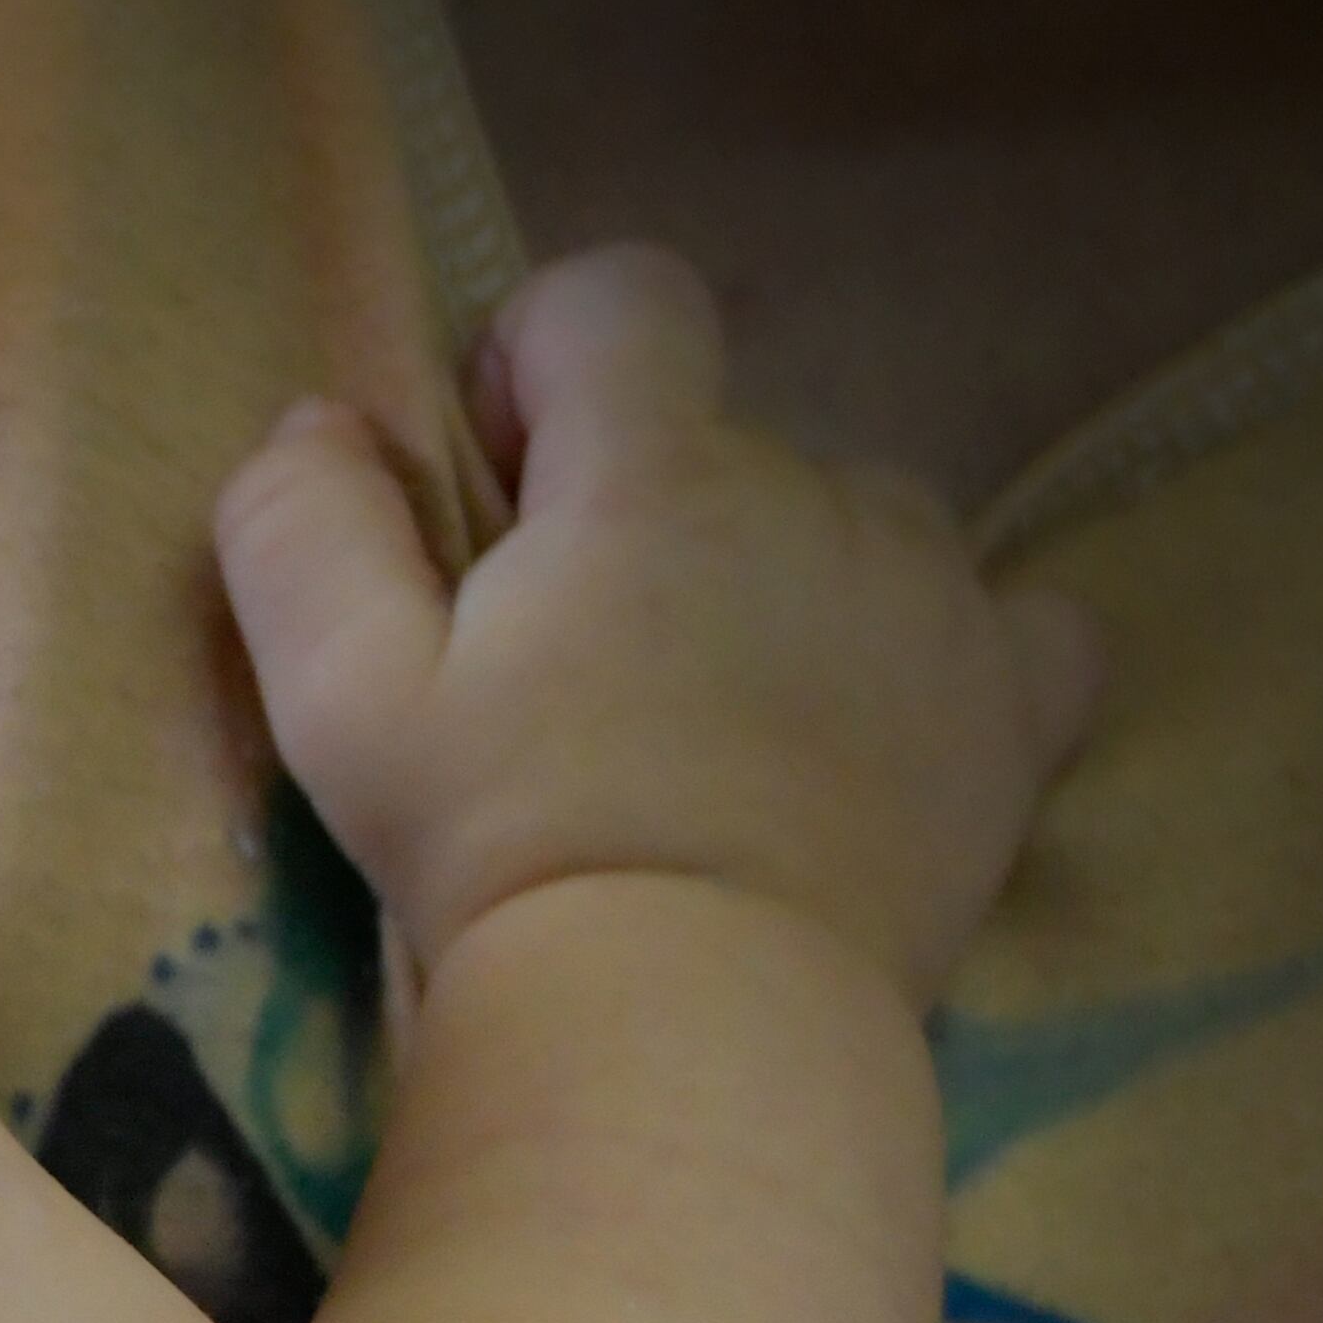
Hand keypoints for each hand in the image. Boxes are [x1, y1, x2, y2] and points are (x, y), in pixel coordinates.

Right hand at [217, 246, 1102, 997]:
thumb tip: (319, 421)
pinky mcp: (1014, 707)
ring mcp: (938, 596)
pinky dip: (951, 654)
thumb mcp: (342, 702)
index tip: (501, 494)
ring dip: (784, 584)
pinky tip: (883, 725)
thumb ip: (303, 531)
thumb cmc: (504, 852)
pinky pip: (1019, 622)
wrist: (695, 1025)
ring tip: (718, 731)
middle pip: (729, 437)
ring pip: (852, 524)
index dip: (544, 362)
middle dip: (652, 516)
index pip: (622, 297)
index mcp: (657, 472)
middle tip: (582, 680)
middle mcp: (819, 492)